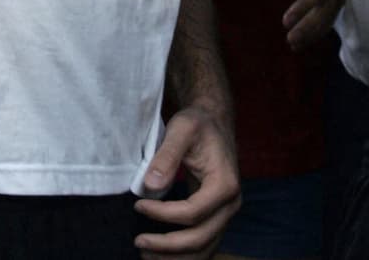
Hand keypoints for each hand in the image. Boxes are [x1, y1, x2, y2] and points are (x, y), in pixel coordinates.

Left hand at [136, 106, 240, 254]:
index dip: (163, 214)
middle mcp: (230, 204)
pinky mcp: (218, 217)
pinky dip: (184, 254)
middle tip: (138, 241)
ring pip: (204, 248)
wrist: (214, 122)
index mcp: (224, 184)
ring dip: (175, 257)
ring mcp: (226, 214)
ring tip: (146, 254)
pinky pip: (203, 244)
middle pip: (200, 238)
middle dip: (167, 245)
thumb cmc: (197, 124)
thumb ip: (166, 156)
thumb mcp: (181, 129)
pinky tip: (161, 253)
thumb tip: (150, 187)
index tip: (138, 205)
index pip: (192, 212)